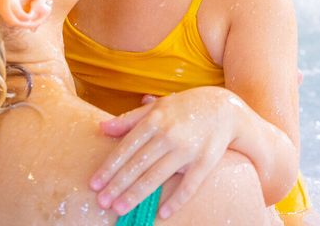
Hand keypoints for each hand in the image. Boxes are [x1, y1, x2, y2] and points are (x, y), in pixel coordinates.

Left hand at [89, 86, 238, 218]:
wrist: (224, 108)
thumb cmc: (185, 107)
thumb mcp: (158, 106)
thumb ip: (130, 118)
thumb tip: (102, 128)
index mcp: (156, 119)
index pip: (127, 147)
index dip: (110, 166)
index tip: (95, 183)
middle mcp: (169, 134)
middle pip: (139, 164)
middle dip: (118, 185)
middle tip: (102, 202)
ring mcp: (187, 149)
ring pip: (157, 176)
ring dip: (137, 194)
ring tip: (120, 209)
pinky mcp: (205, 162)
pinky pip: (188, 186)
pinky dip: (175, 201)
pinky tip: (161, 213)